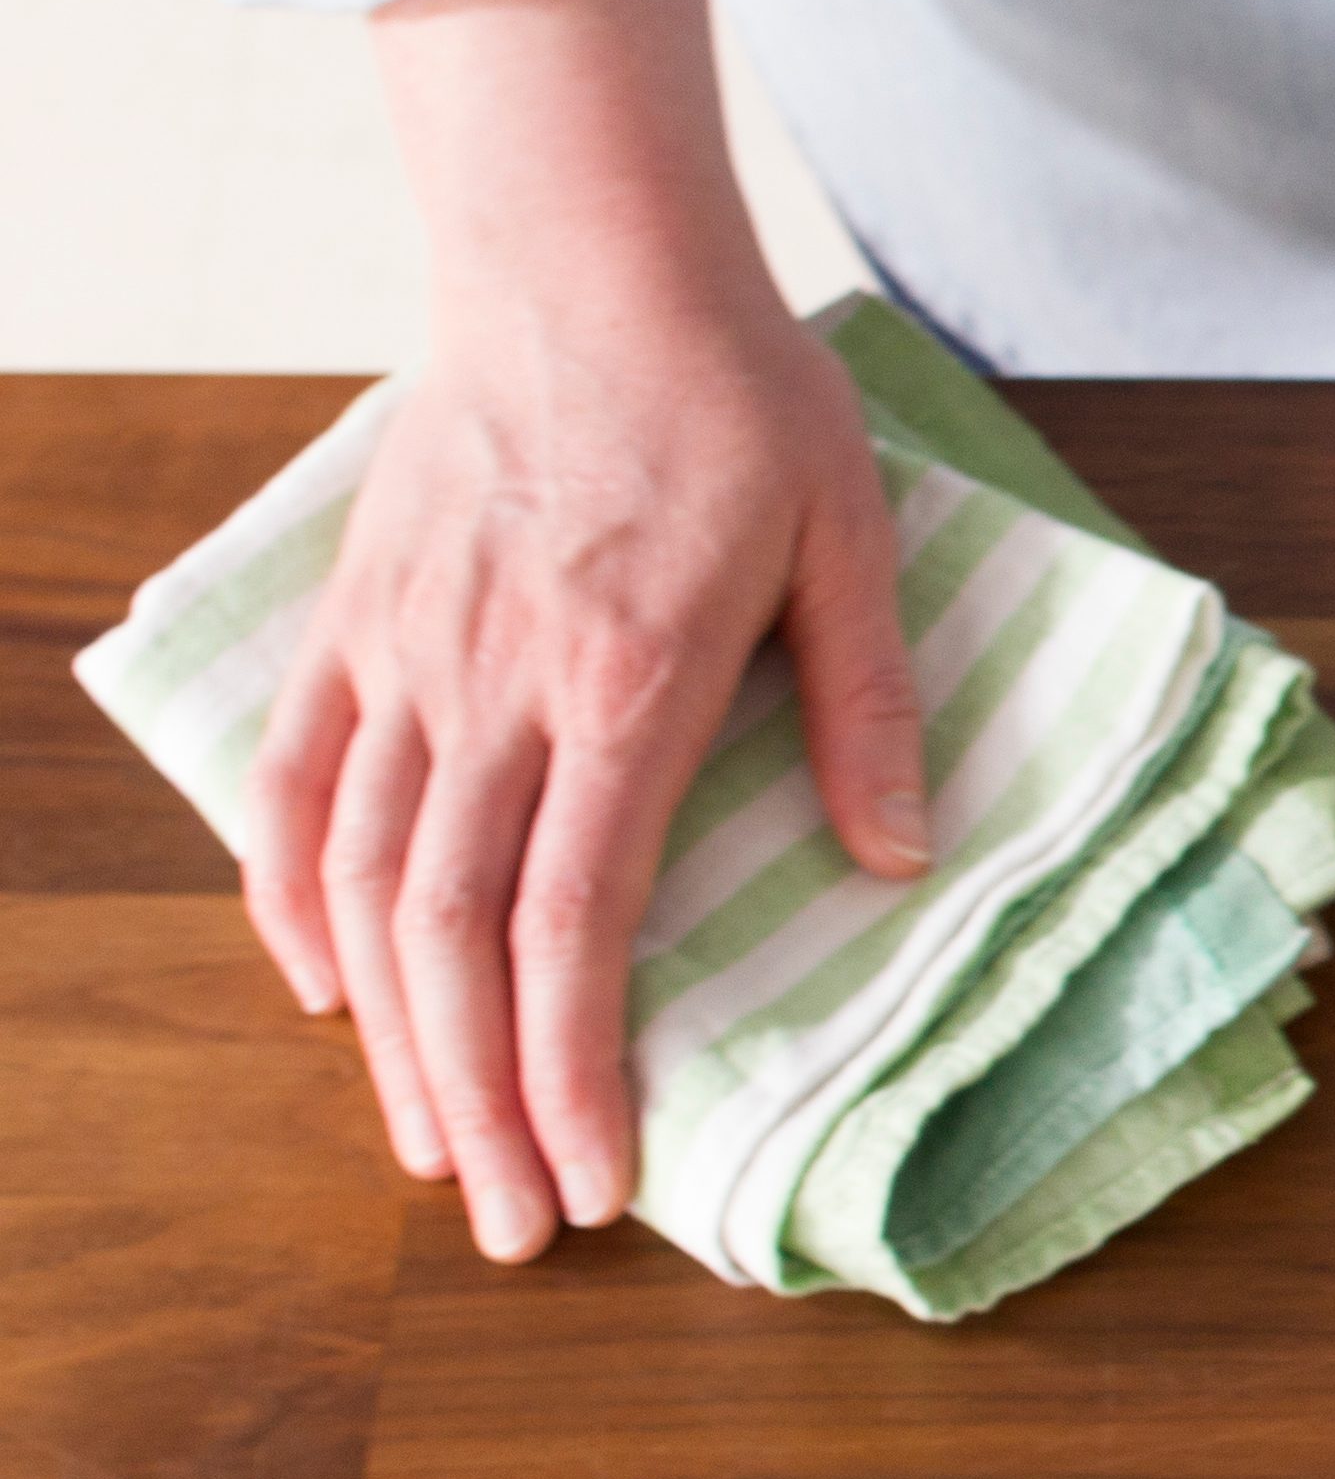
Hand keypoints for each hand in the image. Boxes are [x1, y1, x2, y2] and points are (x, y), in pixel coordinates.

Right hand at [242, 0, 927, 1261]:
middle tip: (517, 1230)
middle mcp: (493, 685)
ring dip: (394, 1036)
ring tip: (435, 1151)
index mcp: (625, 680)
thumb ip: (867, 701)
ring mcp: (406, 653)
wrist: (582, 249)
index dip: (575, 1067)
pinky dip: (294, 897)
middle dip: (485, 1100)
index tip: (600, 1179)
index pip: (576, 921)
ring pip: (364, 884)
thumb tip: (895, 858)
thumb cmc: (736, 388)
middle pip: (459, 939)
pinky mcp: (357, 617)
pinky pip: (296, 780)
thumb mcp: (853, 534)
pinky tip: (328, 988)